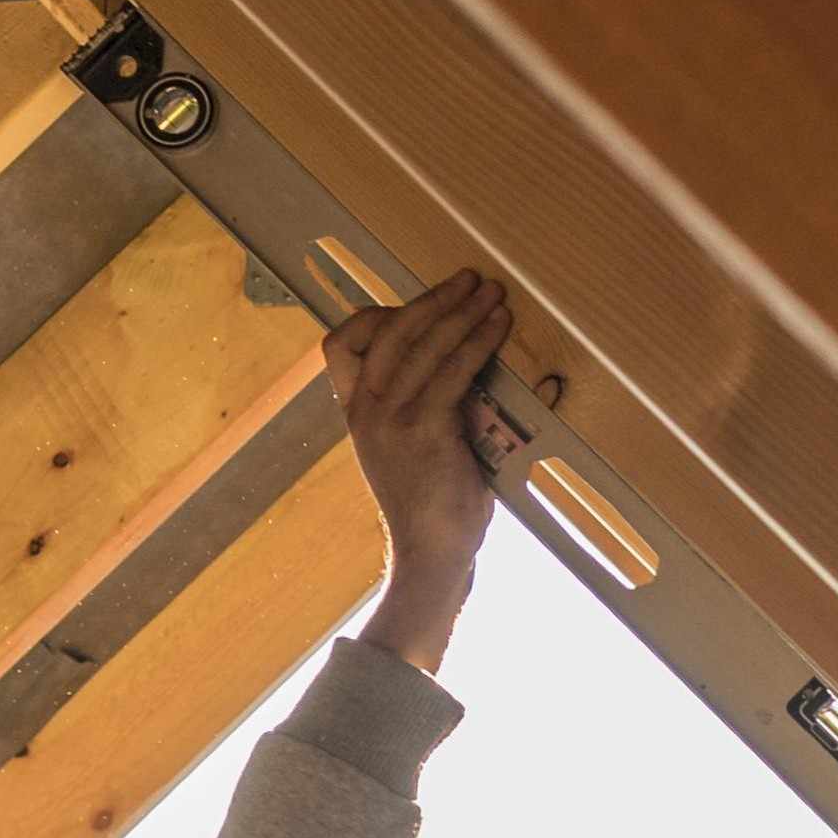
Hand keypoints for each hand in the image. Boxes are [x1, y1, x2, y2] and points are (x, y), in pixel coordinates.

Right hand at [323, 268, 512, 674]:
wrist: (432, 556)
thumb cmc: (433, 505)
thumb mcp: (415, 447)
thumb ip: (425, 404)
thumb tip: (467, 361)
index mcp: (356, 414)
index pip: (339, 346)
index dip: (372, 316)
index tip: (409, 308)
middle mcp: (365, 411)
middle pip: (388, 330)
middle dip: (434, 299)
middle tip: (471, 280)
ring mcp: (390, 420)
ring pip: (423, 344)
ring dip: (462, 312)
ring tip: (493, 295)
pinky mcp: (423, 430)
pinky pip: (452, 370)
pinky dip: (478, 342)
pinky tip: (499, 328)